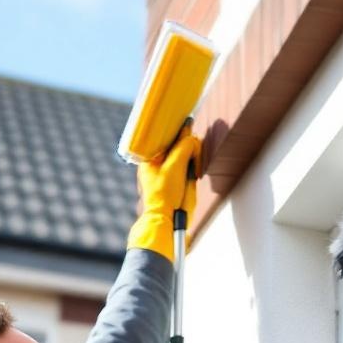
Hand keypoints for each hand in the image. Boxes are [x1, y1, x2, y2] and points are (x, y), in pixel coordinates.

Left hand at [128, 124, 200, 259]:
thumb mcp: (174, 167)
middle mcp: (155, 166)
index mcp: (149, 160)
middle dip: (185, 146)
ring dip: (189, 157)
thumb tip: (191, 138)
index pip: (164, 139)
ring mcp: (165, 176)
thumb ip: (183, 149)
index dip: (177, 131)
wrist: (165, 220)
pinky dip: (190, 168)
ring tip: (193, 161)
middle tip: (194, 146)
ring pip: (181, 158)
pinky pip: (184, 170)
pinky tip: (193, 170)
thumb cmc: (164, 195)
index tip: (188, 122)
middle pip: (173, 148)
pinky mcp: (174, 184)